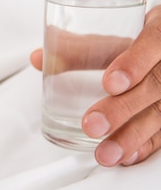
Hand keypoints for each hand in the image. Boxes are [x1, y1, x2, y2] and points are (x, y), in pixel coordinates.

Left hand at [30, 5, 160, 166]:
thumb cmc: (144, 42)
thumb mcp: (118, 36)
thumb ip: (81, 48)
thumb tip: (41, 57)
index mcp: (160, 32)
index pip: (154, 41)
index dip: (134, 63)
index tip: (110, 83)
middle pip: (156, 85)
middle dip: (123, 108)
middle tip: (92, 124)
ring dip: (132, 136)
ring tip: (105, 153)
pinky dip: (146, 146)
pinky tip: (127, 157)